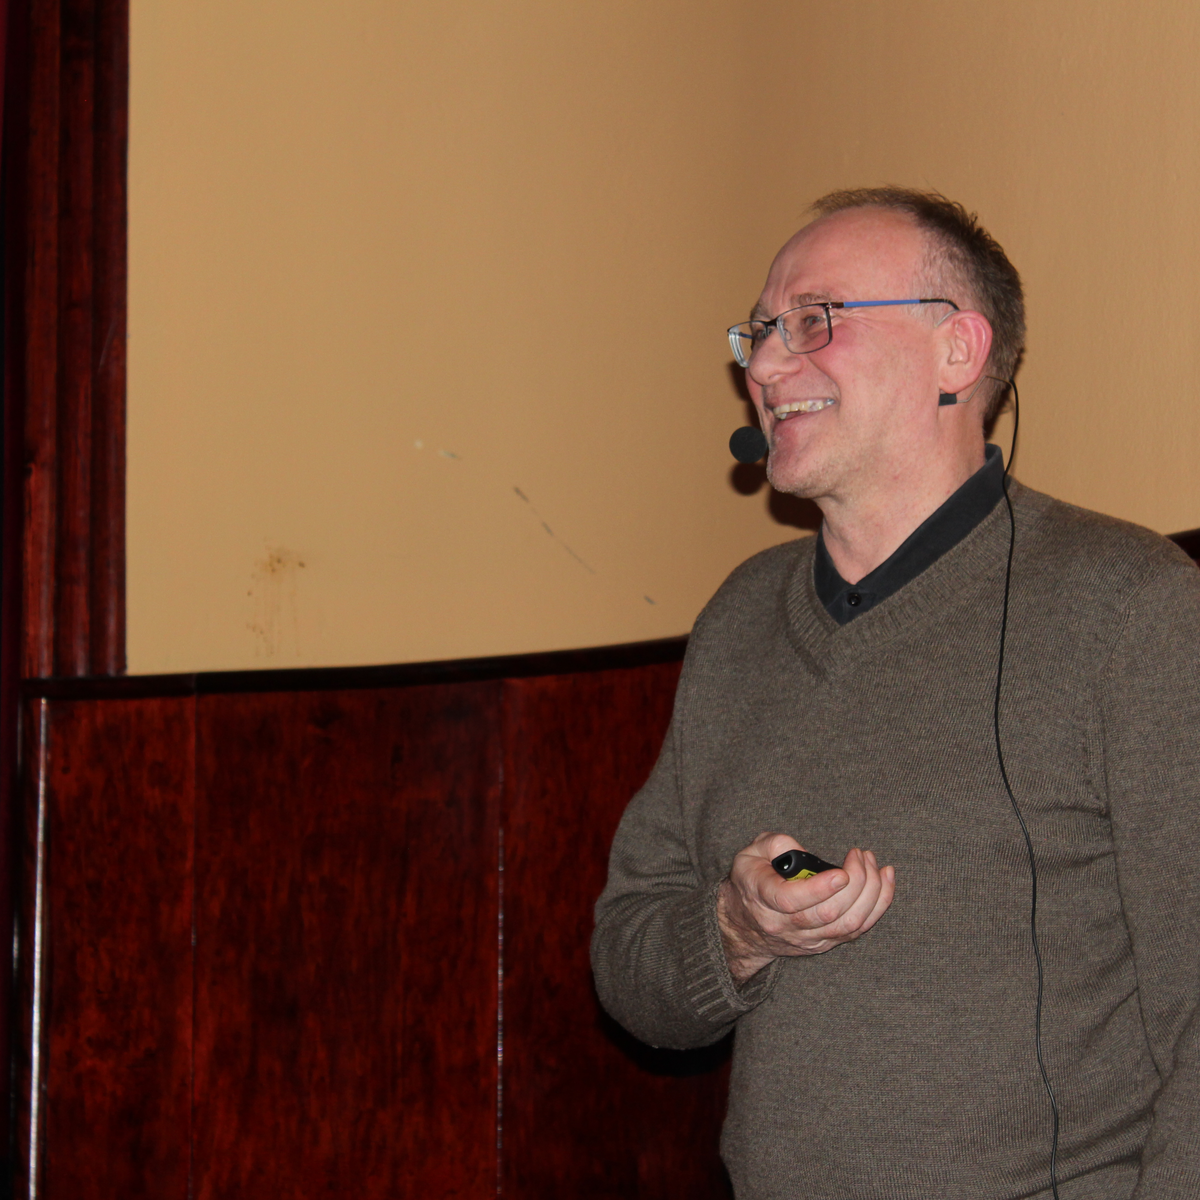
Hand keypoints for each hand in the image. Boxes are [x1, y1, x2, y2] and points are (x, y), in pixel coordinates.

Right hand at [717, 833, 895, 982]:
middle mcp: (786, 925)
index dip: (820, 889)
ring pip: (848, 925)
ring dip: (870, 893)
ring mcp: (807, 939)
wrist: (745, 925)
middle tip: (859, 854)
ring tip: (873, 864)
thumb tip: (807, 853)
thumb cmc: (752, 880)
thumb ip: (776, 844)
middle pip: (828, 914)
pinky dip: (877, 906)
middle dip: (855, 882)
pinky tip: (885, 881)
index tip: (841, 872)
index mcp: (763, 899)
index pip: (792, 902)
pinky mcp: (824, 944)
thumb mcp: (750, 852)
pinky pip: (857, 931)